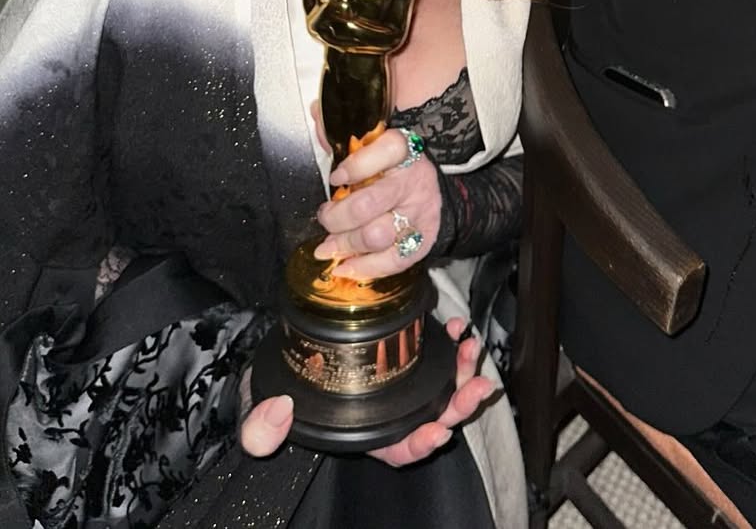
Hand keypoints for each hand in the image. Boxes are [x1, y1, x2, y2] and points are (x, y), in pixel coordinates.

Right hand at [239, 318, 492, 459]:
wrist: (273, 363)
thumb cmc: (269, 396)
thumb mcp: (258, 416)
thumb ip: (262, 429)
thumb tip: (277, 413)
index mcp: (363, 435)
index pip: (398, 450)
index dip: (420, 444)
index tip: (438, 432)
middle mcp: (387, 412)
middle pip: (432, 417)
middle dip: (458, 404)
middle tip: (477, 386)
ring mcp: (398, 382)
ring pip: (440, 385)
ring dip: (461, 369)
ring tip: (470, 348)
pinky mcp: (401, 352)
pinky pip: (433, 352)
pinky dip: (448, 342)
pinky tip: (454, 327)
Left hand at [314, 125, 440, 278]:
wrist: (431, 189)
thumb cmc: (392, 168)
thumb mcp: (375, 145)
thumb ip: (344, 133)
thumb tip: (316, 112)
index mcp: (403, 150)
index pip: (386, 151)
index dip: (356, 166)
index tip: (335, 177)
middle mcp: (413, 181)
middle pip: (369, 204)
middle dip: (337, 217)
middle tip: (324, 218)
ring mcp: (419, 213)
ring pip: (376, 236)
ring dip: (345, 245)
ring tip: (328, 246)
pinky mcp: (423, 240)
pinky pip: (393, 261)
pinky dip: (365, 269)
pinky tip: (345, 266)